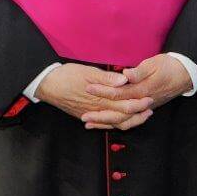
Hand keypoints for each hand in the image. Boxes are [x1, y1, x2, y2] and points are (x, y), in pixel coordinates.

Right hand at [36, 62, 153, 130]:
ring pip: (113, 122)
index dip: (138, 103)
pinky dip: (113, 123)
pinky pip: (102, 124)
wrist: (46, 85)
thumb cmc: (67, 75)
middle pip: (122, 116)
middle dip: (137, 114)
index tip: (149, 99)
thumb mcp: (87, 71)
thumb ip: (106, 78)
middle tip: (150, 109)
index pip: (124, 105)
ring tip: (140, 116)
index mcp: (100, 98)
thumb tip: (124, 80)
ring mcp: (91, 114)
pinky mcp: (85, 115)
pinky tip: (119, 122)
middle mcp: (97, 109)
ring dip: (128, 120)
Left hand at [83, 53, 191, 121]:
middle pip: (118, 113)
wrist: (185, 74)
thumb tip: (125, 75)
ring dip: (106, 123)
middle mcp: (142, 102)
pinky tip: (104, 123)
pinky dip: (115, 123)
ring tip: (89, 124)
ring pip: (122, 121)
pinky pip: (128, 121)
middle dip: (100, 115)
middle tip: (83, 116)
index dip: (102, 91)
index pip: (118, 93)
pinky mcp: (144, 109)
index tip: (87, 88)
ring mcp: (144, 108)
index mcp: (142, 90)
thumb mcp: (154, 64)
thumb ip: (139, 71)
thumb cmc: (169, 66)